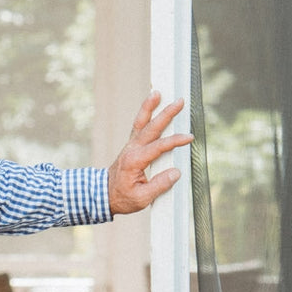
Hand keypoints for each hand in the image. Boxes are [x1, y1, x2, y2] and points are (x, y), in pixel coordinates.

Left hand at [107, 92, 192, 214]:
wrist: (103, 195)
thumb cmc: (122, 197)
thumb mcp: (141, 198)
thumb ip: (159, 185)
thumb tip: (175, 173)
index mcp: (134, 161)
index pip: (158, 147)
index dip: (174, 141)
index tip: (188, 138)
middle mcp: (132, 149)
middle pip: (151, 128)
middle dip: (166, 114)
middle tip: (179, 102)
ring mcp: (130, 146)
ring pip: (141, 123)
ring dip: (150, 107)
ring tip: (157, 92)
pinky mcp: (131, 146)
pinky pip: (139, 126)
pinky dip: (145, 114)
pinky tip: (151, 104)